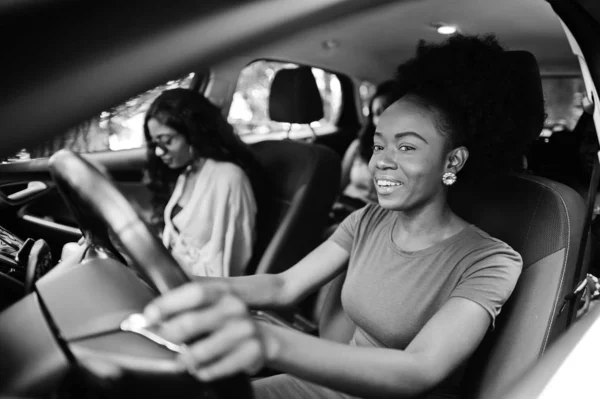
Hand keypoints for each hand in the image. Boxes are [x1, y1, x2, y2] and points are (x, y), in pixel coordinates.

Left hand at [143, 280, 275, 380]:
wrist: (262, 339)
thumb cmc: (226, 322)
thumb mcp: (213, 306)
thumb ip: (189, 305)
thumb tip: (151, 313)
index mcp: (222, 293)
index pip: (194, 292)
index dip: (169, 303)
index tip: (150, 315)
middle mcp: (235, 308)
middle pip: (193, 321)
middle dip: (170, 334)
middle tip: (162, 340)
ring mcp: (245, 330)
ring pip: (203, 350)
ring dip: (186, 359)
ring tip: (181, 361)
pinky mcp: (252, 352)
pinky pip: (217, 368)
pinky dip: (204, 372)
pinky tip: (200, 370)